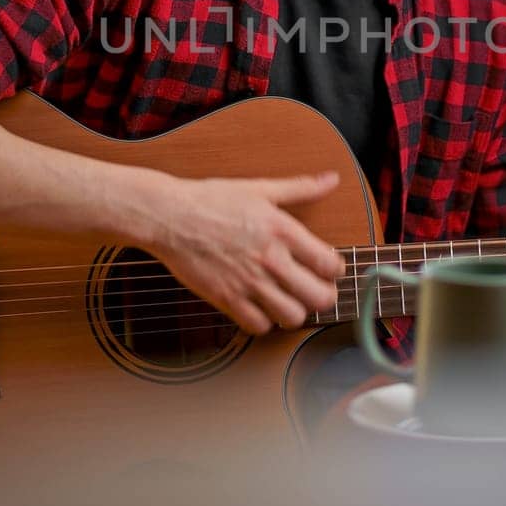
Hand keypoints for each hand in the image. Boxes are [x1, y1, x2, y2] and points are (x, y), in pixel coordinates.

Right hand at [144, 171, 346, 334]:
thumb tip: (331, 179)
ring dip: (295, 312)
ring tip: (289, 300)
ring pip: (292, 317)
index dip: (335, 270)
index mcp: (283, 230)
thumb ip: (300, 188)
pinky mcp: (226, 299)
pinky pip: (258, 326)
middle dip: (324, 297)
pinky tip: (261, 307)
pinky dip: (265, 322)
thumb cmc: (212, 200)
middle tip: (317, 290)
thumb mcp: (260, 189)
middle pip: (319, 297)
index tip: (329, 269)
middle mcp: (270, 259)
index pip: (329, 264)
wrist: (169, 216)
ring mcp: (248, 282)